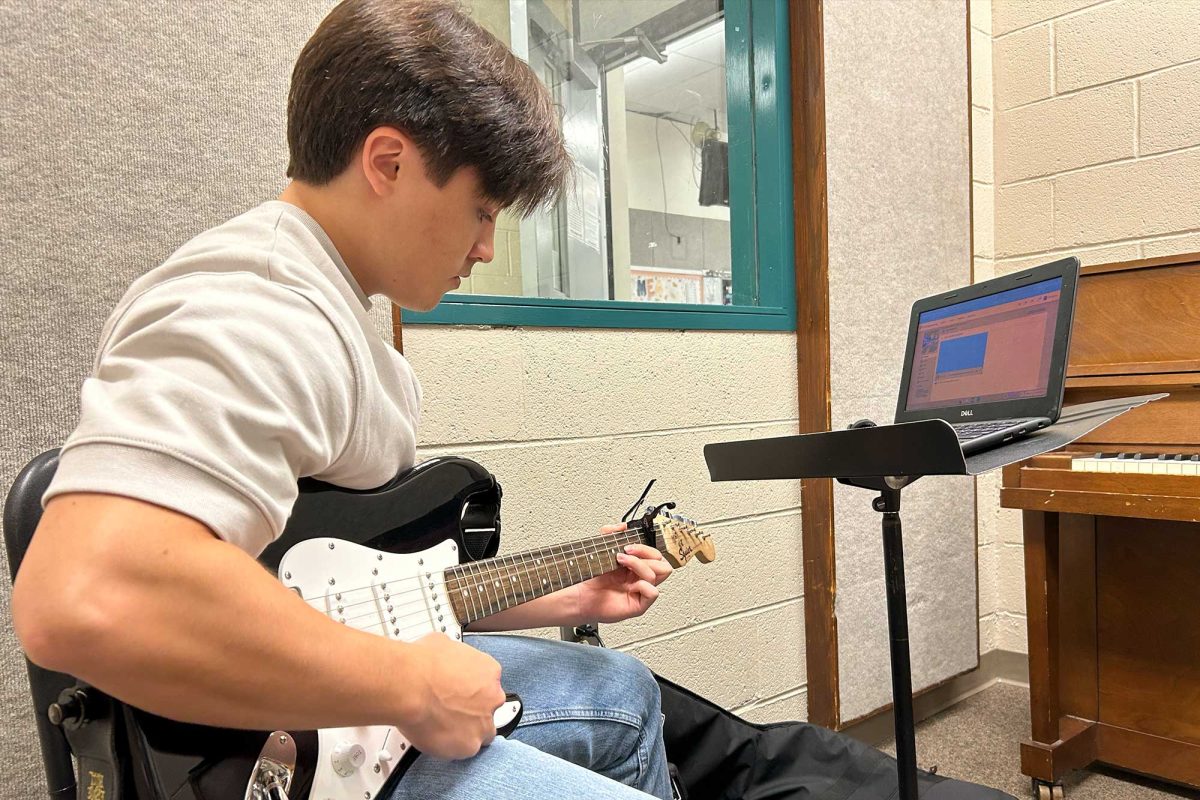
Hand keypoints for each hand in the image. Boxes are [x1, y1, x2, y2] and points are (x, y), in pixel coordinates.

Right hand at [399, 633, 505, 759]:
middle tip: (450, 709)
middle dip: (472, 710)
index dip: (471, 689)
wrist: (410, 686)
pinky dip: (451, 746)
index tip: (459, 692)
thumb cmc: (421, 664)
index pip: (489, 684)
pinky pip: (463, 750)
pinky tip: (436, 736)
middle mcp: (492, 698)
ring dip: (465, 730)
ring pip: (480, 733)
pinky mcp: (468, 746)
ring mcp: (483, 723)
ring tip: (442, 726)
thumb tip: (443, 655)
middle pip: (488, 708)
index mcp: (489, 671)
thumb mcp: (442, 643)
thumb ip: (452, 656)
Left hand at [575, 523, 673, 623]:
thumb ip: (610, 534)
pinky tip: (629, 584)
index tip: (628, 544)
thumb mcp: (602, 551)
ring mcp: (641, 591)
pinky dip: (643, 585)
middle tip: (627, 551)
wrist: (581, 595)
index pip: (655, 555)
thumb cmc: (592, 578)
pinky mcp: (639, 605)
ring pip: (660, 574)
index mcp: (637, 567)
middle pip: (662, 562)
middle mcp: (641, 578)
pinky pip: (653, 592)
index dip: (645, 547)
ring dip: (640, 564)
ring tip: (621, 562)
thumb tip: (622, 526)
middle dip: (645, 552)